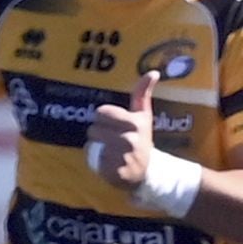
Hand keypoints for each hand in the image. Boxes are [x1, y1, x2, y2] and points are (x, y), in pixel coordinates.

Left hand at [87, 71, 157, 190]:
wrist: (145, 171)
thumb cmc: (141, 139)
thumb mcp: (143, 116)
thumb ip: (143, 94)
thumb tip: (153, 72)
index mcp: (135, 122)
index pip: (101, 112)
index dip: (104, 118)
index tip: (115, 124)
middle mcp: (129, 138)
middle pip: (93, 128)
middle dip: (99, 133)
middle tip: (112, 140)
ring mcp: (120, 155)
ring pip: (90, 143)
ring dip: (95, 146)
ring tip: (110, 150)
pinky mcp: (113, 170)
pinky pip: (91, 158)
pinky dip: (95, 160)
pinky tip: (108, 162)